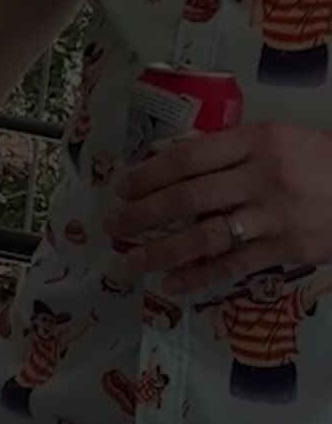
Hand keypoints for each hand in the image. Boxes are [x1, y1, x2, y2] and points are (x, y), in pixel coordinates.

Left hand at [105, 121, 331, 293]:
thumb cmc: (319, 161)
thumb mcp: (279, 139)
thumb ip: (227, 148)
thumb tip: (167, 154)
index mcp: (258, 142)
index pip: (188, 157)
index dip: (148, 174)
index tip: (122, 187)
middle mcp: (263, 177)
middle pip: (188, 197)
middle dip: (142, 213)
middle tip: (114, 223)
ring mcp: (275, 217)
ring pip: (204, 237)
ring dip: (160, 250)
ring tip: (130, 259)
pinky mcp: (287, 250)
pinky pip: (233, 267)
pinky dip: (198, 278)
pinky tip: (170, 284)